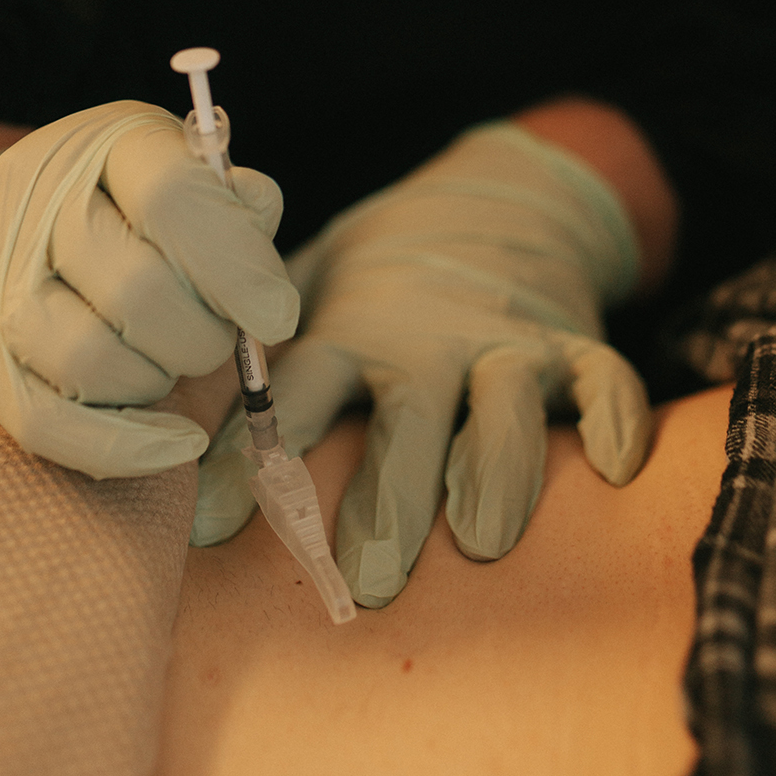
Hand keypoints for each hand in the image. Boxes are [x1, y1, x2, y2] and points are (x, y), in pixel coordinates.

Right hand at [0, 102, 298, 477]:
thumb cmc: (116, 205)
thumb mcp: (178, 172)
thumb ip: (233, 206)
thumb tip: (262, 276)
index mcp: (103, 147)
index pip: (172, 198)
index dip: (237, 265)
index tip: (277, 315)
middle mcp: (34, 206)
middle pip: (139, 290)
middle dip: (203, 335)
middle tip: (215, 336)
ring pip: (91, 360)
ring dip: (158, 380)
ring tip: (170, 363)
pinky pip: (50, 425)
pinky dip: (125, 447)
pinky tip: (176, 442)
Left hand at [191, 124, 651, 605]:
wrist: (503, 193)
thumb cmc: (384, 278)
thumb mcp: (310, 291)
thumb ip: (257, 357)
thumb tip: (160, 440)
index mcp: (348, 331)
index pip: (290, 399)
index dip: (250, 462)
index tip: (211, 530)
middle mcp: (426, 339)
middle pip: (403, 419)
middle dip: (387, 500)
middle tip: (367, 581)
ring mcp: (506, 339)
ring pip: (503, 407)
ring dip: (494, 470)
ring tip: (482, 540)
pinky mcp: (574, 340)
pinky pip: (605, 378)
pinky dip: (615, 417)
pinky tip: (615, 467)